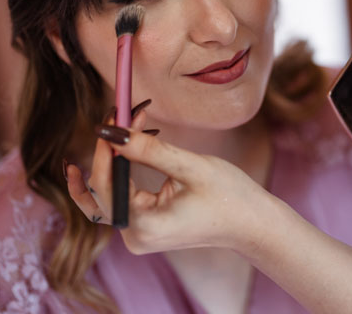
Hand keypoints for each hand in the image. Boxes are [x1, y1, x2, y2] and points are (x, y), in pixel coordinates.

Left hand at [65, 111, 275, 254]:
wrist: (251, 224)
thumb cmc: (229, 196)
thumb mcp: (190, 167)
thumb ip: (148, 150)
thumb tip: (112, 131)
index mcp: (144, 225)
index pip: (105, 183)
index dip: (105, 147)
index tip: (115, 114)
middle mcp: (134, 236)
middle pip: (100, 190)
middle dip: (108, 150)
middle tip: (122, 115)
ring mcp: (137, 235)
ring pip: (103, 197)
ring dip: (109, 161)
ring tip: (115, 131)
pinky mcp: (144, 228)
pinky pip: (118, 201)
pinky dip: (119, 175)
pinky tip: (120, 153)